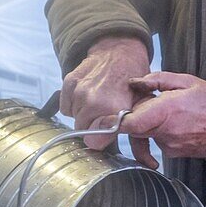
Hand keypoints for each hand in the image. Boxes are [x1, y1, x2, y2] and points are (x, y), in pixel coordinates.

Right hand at [60, 36, 155, 165]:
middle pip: (82, 131)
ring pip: (73, 118)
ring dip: (83, 115)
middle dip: (91, 127)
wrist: (120, 51)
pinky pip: (66, 106)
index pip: (93, 142)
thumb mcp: (139, 107)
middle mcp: (93, 101)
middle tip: (103, 117)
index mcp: (112, 108)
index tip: (103, 136)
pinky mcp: (69, 82)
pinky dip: (73, 104)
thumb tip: (132, 155)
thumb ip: (130, 130)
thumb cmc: (132, 80)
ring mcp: (79, 91)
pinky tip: (87, 97)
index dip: (99, 141)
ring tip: (97, 103)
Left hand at [121, 72, 205, 157]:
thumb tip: (135, 82)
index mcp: (165, 112)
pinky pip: (159, 141)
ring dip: (152, 124)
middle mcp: (165, 132)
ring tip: (173, 113)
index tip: (108, 118)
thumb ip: (156, 80)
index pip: (129, 123)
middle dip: (137, 116)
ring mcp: (169, 146)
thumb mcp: (185, 81)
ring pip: (147, 134)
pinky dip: (163, 132)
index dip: (117, 121)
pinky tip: (179, 124)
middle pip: (135, 128)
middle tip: (152, 104)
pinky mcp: (174, 154)